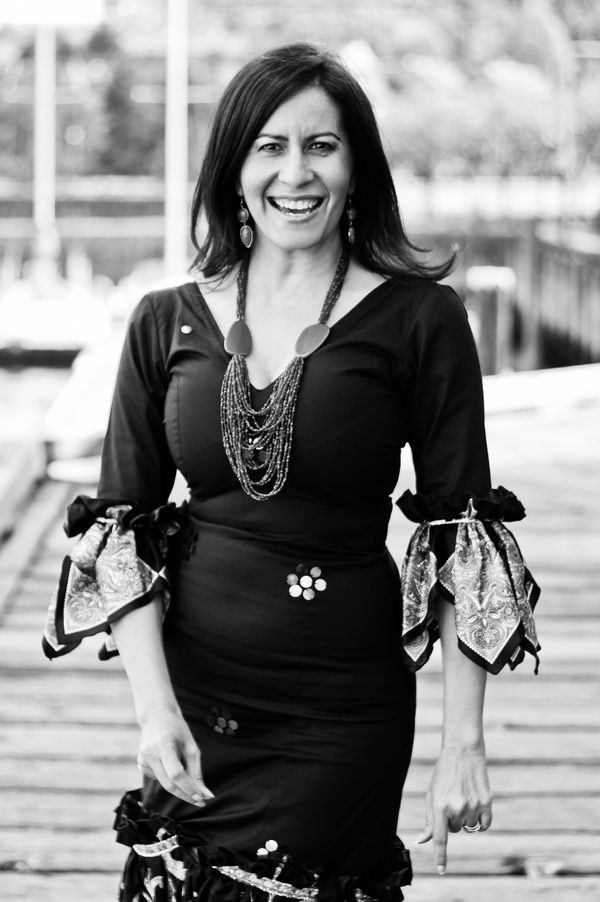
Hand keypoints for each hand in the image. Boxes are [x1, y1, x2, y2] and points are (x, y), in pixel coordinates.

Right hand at [137, 708, 214, 807]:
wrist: (156, 716)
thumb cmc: (177, 729)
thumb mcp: (191, 745)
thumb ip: (197, 771)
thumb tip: (206, 795)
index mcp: (163, 745)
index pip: (176, 774)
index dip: (189, 789)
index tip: (202, 798)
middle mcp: (150, 753)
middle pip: (168, 785)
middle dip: (186, 795)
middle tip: (201, 801)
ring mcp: (142, 759)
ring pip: (164, 784)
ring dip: (179, 787)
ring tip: (187, 771)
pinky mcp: (140, 764)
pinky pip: (158, 778)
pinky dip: (169, 778)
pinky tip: (171, 763)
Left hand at [415, 746, 491, 874]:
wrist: (463, 754)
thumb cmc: (444, 775)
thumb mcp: (432, 795)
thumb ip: (429, 820)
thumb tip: (422, 841)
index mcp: (440, 806)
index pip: (440, 838)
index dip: (440, 856)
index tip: (441, 870)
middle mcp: (457, 808)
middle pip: (454, 830)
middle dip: (452, 820)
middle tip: (452, 800)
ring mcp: (473, 806)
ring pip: (469, 827)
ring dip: (466, 818)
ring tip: (463, 797)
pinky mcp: (486, 803)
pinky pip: (484, 825)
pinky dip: (480, 821)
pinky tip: (476, 805)